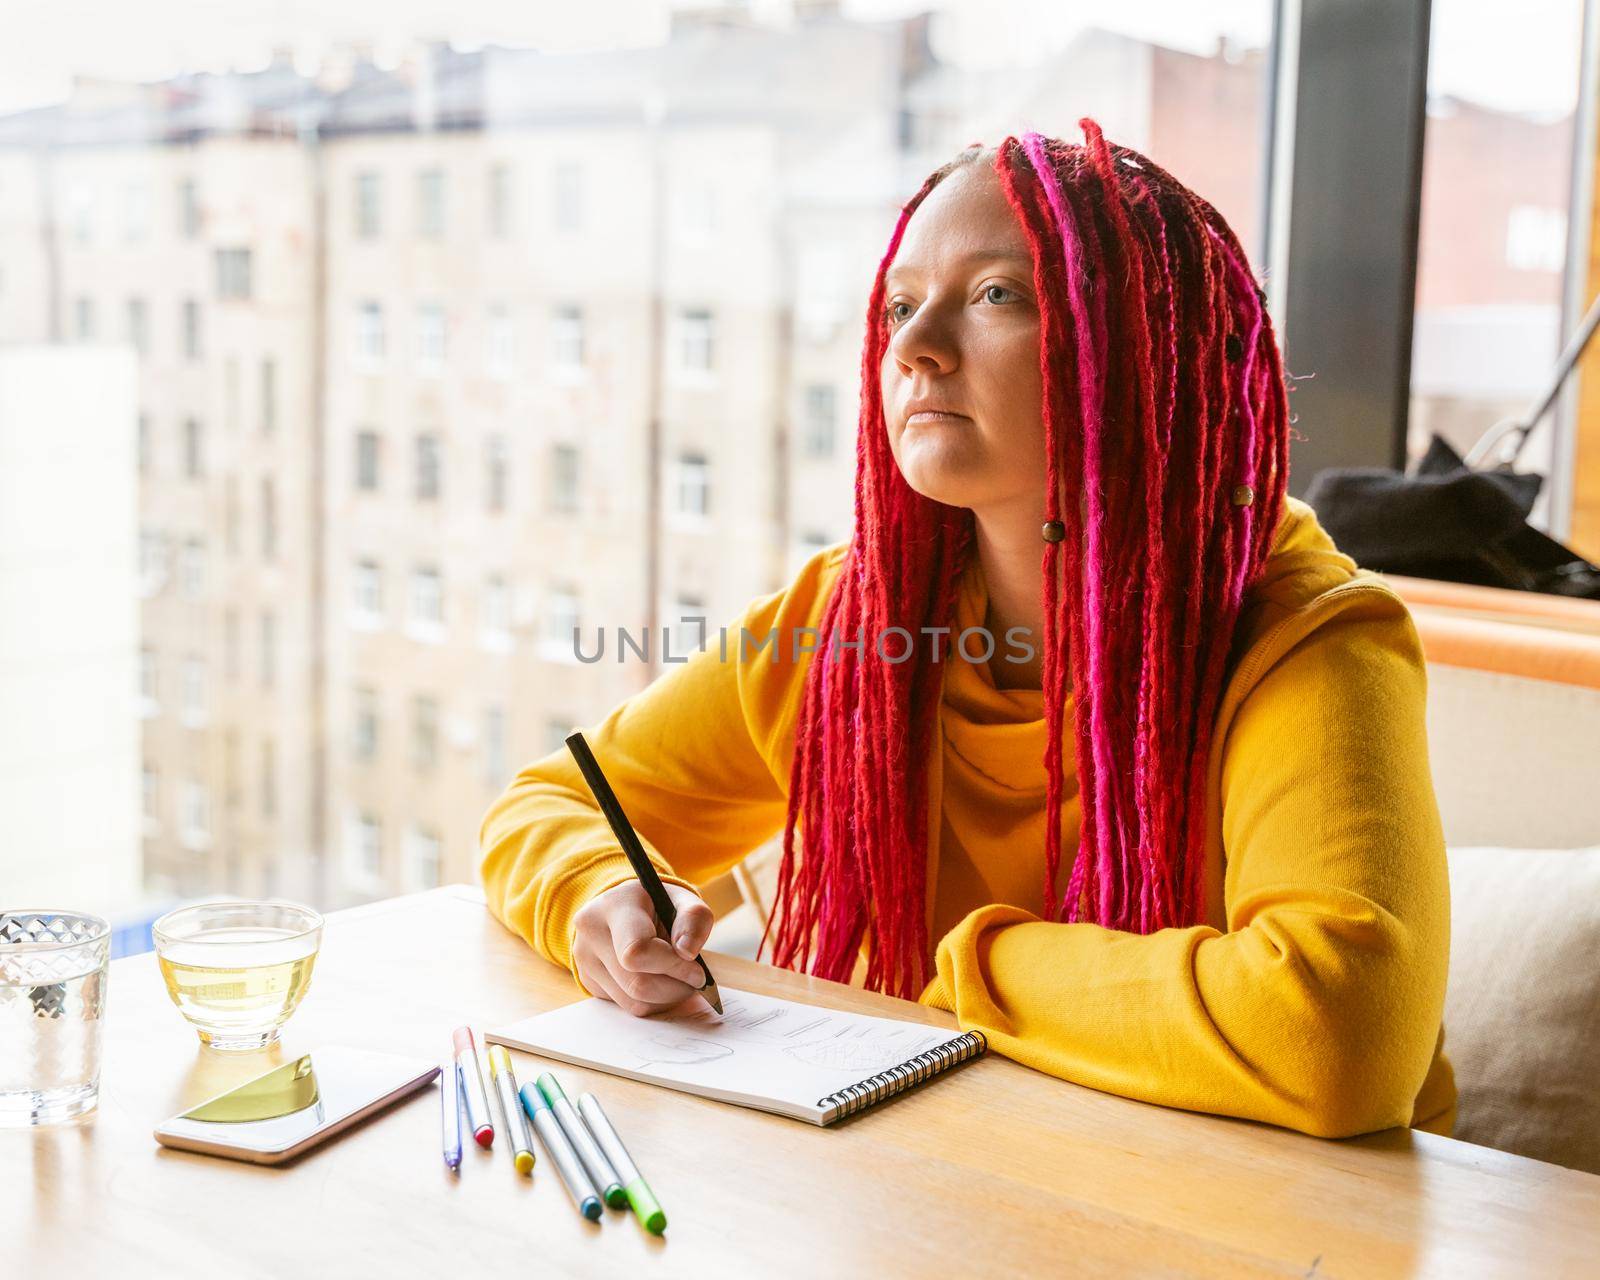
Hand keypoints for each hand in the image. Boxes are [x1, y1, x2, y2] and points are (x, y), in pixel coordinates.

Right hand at [572, 881, 713, 1016]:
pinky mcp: (589, 982)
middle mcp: (591, 933)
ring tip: (680, 980)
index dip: (673, 966)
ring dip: (667, 999)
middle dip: (675, 988)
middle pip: (637, 983)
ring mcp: (585, 960)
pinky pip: (627, 1007)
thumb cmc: (657, 904)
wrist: (622, 907)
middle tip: (695, 981)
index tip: (698, 971)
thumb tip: (687, 952)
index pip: (637, 950)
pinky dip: (652, 1002)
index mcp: (614, 906)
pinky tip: (660, 982)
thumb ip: (694, 918)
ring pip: (634, 1002)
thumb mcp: (682, 899)